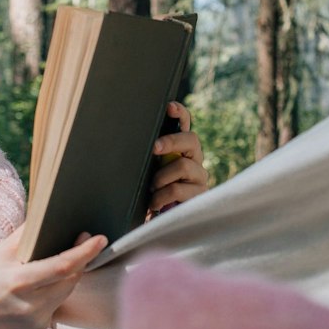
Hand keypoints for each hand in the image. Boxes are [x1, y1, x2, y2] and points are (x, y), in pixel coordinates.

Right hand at [0, 231, 106, 328]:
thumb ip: (25, 236)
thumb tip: (48, 215)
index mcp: (19, 282)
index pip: (63, 266)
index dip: (85, 252)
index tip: (99, 238)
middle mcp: (31, 305)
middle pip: (70, 279)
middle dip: (81, 260)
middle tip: (84, 239)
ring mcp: (36, 320)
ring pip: (66, 292)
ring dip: (70, 274)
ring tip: (66, 257)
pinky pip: (57, 304)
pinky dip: (57, 290)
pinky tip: (48, 282)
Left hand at [148, 101, 209, 215]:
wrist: (160, 221)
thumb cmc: (152, 191)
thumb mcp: (148, 171)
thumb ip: (149, 156)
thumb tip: (128, 139)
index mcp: (182, 149)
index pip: (186, 125)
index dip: (180, 113)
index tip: (169, 107)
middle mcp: (195, 159)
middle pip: (191, 140)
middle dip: (171, 141)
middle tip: (154, 148)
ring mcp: (199, 177)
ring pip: (183, 166)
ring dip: (161, 178)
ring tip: (151, 189)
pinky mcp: (199, 195)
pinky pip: (178, 189)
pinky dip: (161, 197)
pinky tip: (154, 204)